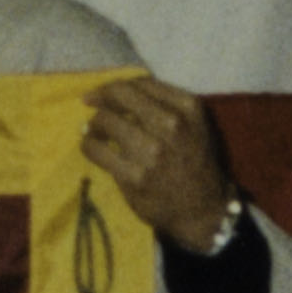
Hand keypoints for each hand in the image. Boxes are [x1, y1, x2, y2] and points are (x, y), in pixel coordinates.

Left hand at [81, 75, 240, 253]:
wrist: (203, 208)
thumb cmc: (195, 160)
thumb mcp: (195, 123)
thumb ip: (167, 102)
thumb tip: (121, 89)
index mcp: (188, 108)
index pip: (140, 84)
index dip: (115, 86)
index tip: (102, 92)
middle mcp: (172, 125)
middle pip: (120, 97)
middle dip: (100, 98)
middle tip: (90, 103)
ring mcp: (152, 152)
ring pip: (105, 120)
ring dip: (93, 123)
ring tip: (91, 129)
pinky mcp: (134, 176)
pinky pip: (97, 150)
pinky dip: (88, 144)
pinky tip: (90, 145)